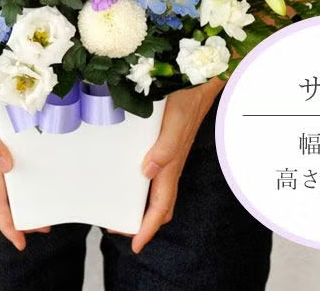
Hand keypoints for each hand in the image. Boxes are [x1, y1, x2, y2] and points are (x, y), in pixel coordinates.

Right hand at [0, 90, 49, 249]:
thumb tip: (6, 168)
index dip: (8, 225)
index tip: (21, 242)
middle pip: (3, 198)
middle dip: (18, 217)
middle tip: (42, 226)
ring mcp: (0, 147)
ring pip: (9, 182)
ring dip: (23, 197)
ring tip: (44, 204)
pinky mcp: (6, 134)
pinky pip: (15, 162)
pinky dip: (26, 174)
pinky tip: (40, 169)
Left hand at [130, 78, 223, 253]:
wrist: (201, 77)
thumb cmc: (189, 96)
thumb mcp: (176, 120)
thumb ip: (165, 147)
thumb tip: (147, 172)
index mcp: (172, 164)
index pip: (161, 206)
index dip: (148, 227)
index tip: (135, 243)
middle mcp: (171, 162)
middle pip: (160, 202)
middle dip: (142, 219)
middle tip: (117, 224)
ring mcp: (170, 152)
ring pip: (158, 188)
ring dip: (141, 201)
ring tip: (119, 203)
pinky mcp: (166, 140)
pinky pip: (155, 169)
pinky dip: (142, 180)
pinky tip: (130, 170)